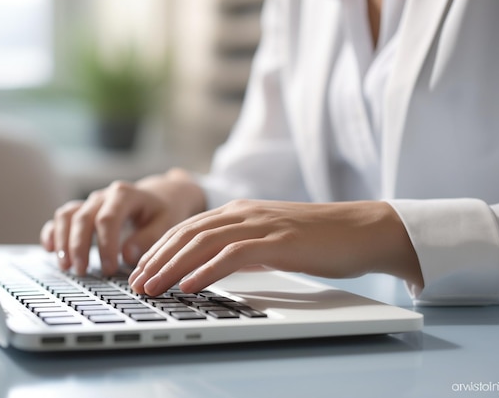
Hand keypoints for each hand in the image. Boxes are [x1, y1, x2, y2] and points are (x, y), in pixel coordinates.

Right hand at [40, 168, 204, 274]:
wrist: (163, 195)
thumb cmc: (165, 211)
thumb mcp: (167, 223)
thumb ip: (148, 239)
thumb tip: (126, 255)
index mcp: (126, 194)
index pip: (108, 218)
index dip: (105, 245)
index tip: (109, 268)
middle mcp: (104, 196)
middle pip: (83, 218)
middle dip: (79, 246)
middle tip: (82, 272)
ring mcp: (91, 202)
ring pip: (67, 215)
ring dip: (62, 240)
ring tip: (66, 266)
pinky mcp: (83, 210)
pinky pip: (62, 217)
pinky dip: (52, 231)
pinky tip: (49, 248)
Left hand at [129, 199, 422, 295]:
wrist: (361, 229)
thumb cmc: (319, 239)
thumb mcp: (271, 239)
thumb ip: (243, 247)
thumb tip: (216, 266)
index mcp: (240, 211)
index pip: (188, 227)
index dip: (160, 249)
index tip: (141, 270)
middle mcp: (244, 212)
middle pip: (187, 233)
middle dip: (156, 259)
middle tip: (136, 283)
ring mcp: (261, 224)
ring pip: (203, 242)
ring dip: (172, 266)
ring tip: (152, 287)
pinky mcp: (278, 241)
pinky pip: (233, 255)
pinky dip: (207, 270)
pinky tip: (190, 286)